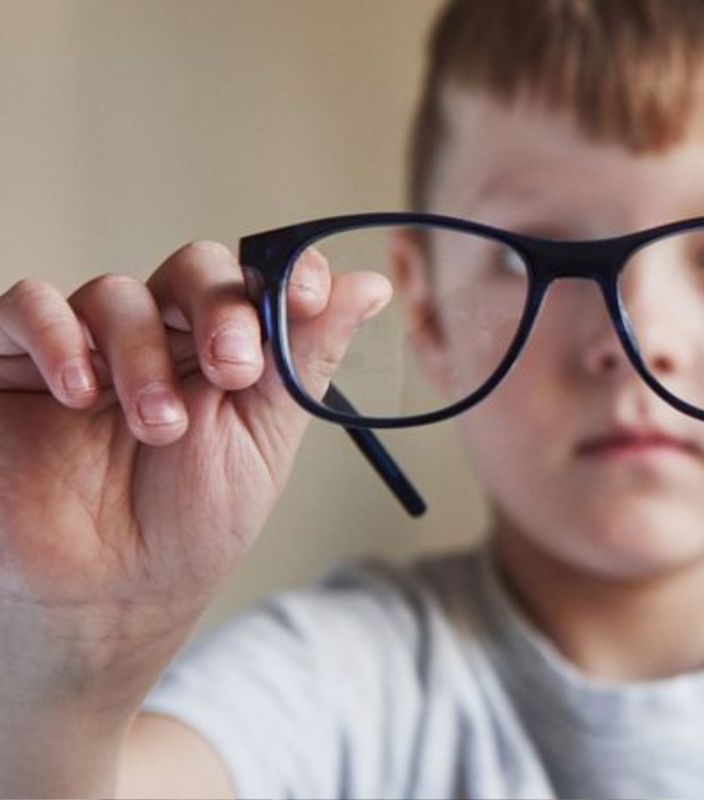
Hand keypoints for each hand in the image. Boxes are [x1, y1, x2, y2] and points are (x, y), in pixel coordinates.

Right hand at [0, 241, 388, 714]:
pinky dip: (57, 335)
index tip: (305, 295)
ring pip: (116, 293)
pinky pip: (26, 304)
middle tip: (232, 369)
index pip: (254, 277)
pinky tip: (81, 392)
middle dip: (220, 310)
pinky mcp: (15, 361)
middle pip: (193, 270)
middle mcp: (160, 335)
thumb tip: (369, 285)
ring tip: (159, 428)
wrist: (111, 595)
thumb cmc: (191, 523)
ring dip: (144, 355)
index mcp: (225, 347)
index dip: (283, 270)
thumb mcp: (263, 439)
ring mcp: (88, 343)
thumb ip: (304, 357)